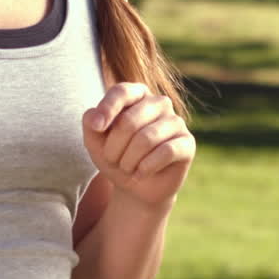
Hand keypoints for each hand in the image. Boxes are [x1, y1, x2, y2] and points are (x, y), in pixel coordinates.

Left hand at [82, 82, 194, 209]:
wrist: (136, 186)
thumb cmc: (115, 156)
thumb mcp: (95, 142)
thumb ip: (90, 124)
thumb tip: (93, 115)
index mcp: (137, 94)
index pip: (122, 91)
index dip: (108, 108)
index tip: (97, 127)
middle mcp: (159, 103)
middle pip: (130, 121)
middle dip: (114, 147)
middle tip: (112, 160)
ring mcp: (176, 122)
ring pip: (147, 138)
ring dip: (129, 160)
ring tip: (126, 168)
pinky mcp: (187, 143)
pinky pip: (166, 152)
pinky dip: (146, 167)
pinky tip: (140, 174)